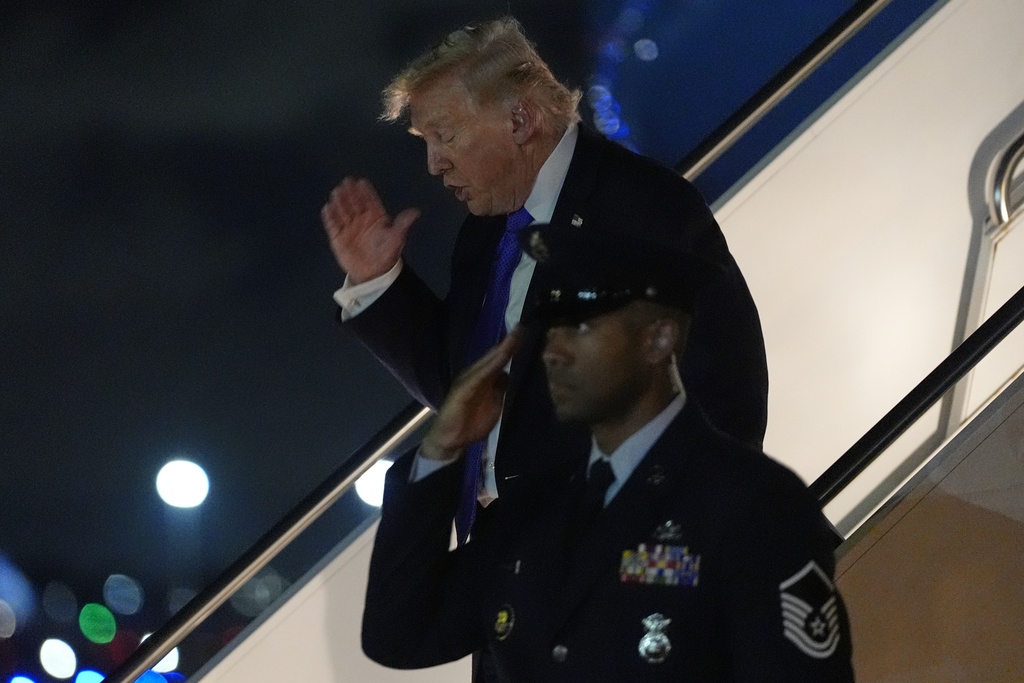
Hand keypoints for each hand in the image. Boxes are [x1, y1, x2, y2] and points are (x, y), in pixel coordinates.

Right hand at [321, 177, 420, 283]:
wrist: (373, 273)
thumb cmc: (386, 254)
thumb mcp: (396, 239)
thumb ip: (402, 224)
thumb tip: (416, 211)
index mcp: (376, 218)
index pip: (370, 202)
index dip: (366, 192)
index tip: (361, 182)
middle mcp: (361, 220)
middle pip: (355, 203)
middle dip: (351, 193)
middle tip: (347, 182)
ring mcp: (349, 228)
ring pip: (343, 211)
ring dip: (340, 202)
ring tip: (337, 192)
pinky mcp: (339, 238)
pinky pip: (333, 225)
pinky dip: (330, 217)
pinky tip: (327, 208)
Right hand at [420, 329, 523, 460]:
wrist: (449, 440)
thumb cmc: (470, 424)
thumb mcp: (493, 404)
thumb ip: (499, 389)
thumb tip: (508, 374)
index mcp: (482, 378)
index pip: (499, 359)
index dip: (511, 346)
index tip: (524, 333)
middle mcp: (474, 374)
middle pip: (494, 356)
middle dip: (509, 342)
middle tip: (523, 327)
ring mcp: (468, 380)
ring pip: (488, 362)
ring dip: (502, 349)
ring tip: (516, 336)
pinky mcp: (462, 390)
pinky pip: (479, 376)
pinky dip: (490, 365)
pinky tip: (500, 357)